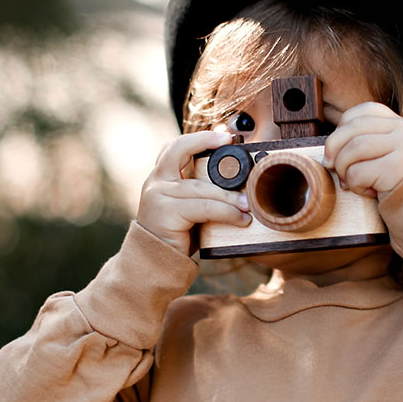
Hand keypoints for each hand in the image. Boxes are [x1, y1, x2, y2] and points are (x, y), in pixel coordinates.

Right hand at [137, 130, 251, 254]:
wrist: (155, 265)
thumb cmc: (176, 236)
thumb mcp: (187, 208)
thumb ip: (199, 193)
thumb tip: (234, 183)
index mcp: (160, 178)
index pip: (175, 148)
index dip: (199, 138)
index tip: (224, 136)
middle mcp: (155, 182)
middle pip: (181, 153)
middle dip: (207, 144)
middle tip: (236, 149)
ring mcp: (158, 196)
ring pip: (202, 188)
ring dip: (229, 197)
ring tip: (247, 206)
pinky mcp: (166, 212)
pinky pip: (205, 208)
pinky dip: (226, 213)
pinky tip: (240, 219)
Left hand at [322, 102, 402, 199]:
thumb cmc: (399, 184)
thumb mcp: (385, 155)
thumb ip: (365, 141)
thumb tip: (329, 149)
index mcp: (399, 123)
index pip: (361, 112)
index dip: (342, 130)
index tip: (338, 150)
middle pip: (351, 130)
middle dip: (335, 152)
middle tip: (334, 169)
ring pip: (351, 151)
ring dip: (344, 171)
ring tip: (354, 183)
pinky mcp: (397, 168)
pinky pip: (358, 173)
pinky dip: (356, 187)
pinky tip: (371, 192)